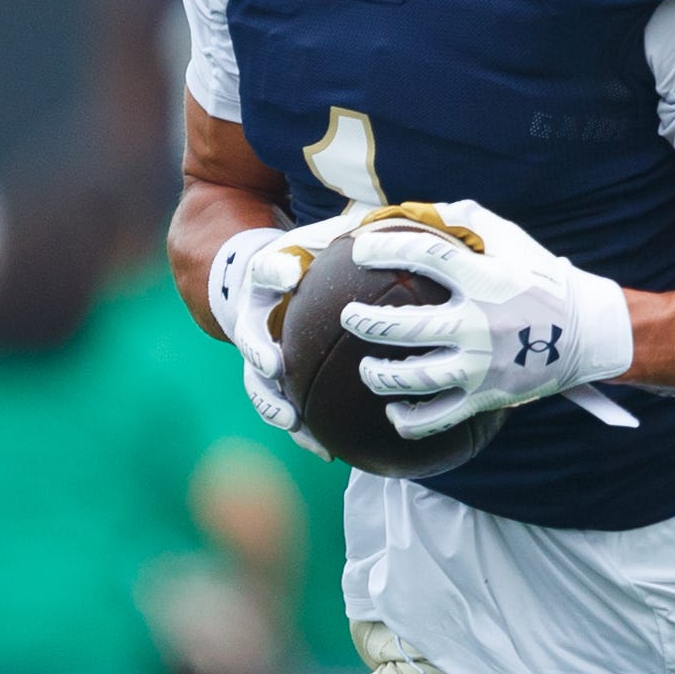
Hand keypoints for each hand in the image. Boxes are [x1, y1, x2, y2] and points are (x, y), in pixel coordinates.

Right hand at [205, 213, 360, 454]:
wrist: (263, 280)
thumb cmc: (309, 257)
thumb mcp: (326, 239)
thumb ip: (360, 235)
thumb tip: (424, 222)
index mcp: (268, 277)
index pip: (266, 268)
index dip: (275, 271)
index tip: (289, 276)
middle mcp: (257, 315)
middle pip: (250, 334)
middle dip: (259, 351)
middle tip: (274, 364)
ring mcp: (259, 351)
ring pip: (258, 382)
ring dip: (272, 401)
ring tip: (291, 419)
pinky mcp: (270, 381)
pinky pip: (283, 407)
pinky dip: (302, 430)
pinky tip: (328, 452)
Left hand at [340, 200, 634, 440]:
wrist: (588, 333)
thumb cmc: (544, 281)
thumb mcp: (513, 240)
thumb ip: (469, 219)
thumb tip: (424, 208)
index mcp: (483, 279)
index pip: (423, 257)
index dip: (384, 250)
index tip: (358, 251)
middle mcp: (478, 323)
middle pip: (404, 326)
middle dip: (365, 322)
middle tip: (349, 317)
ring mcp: (481, 365)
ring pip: (413, 378)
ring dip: (379, 376)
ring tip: (366, 368)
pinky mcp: (486, 396)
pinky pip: (438, 418)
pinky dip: (409, 420)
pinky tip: (393, 412)